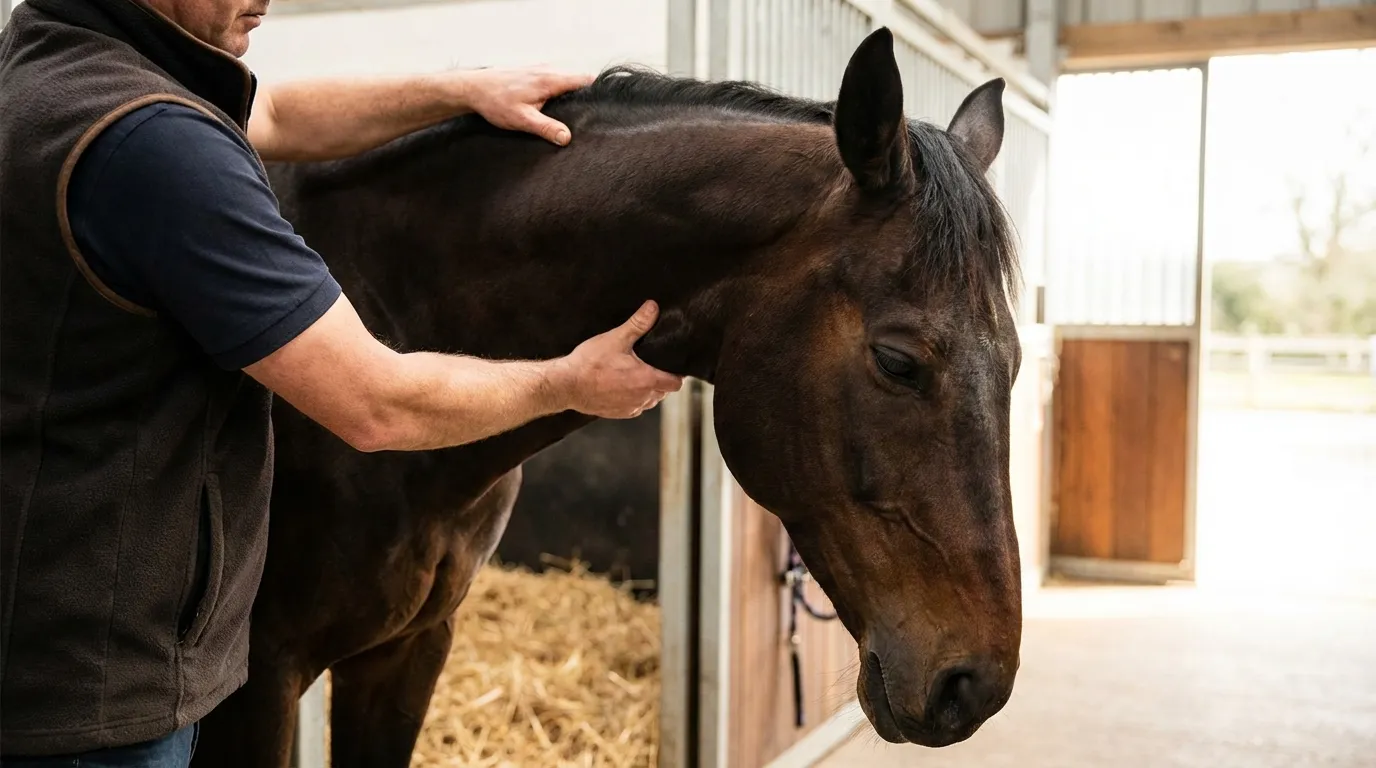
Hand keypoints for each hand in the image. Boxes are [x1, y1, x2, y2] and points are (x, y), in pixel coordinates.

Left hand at [457, 66, 594, 145]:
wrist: (473, 88)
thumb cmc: (495, 101)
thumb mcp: (522, 119)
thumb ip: (547, 128)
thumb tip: (567, 138)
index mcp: (550, 80)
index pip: (585, 79)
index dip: (598, 91)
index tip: (605, 105)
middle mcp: (548, 70)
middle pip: (578, 80)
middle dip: (586, 96)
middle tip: (592, 115)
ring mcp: (540, 70)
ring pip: (566, 80)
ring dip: (572, 94)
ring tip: (577, 113)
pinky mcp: (533, 74)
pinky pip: (555, 81)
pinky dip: (560, 92)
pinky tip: (557, 107)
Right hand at [553, 301, 684, 418]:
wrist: (566, 385)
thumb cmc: (589, 363)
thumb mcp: (616, 339)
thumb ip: (638, 324)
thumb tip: (653, 308)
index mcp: (646, 380)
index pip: (676, 383)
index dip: (678, 374)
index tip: (672, 365)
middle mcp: (642, 398)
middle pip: (664, 392)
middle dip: (662, 380)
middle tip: (653, 365)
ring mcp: (630, 408)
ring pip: (650, 401)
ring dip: (649, 390)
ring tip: (638, 375)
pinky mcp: (618, 414)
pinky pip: (635, 408)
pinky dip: (634, 398)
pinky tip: (624, 386)